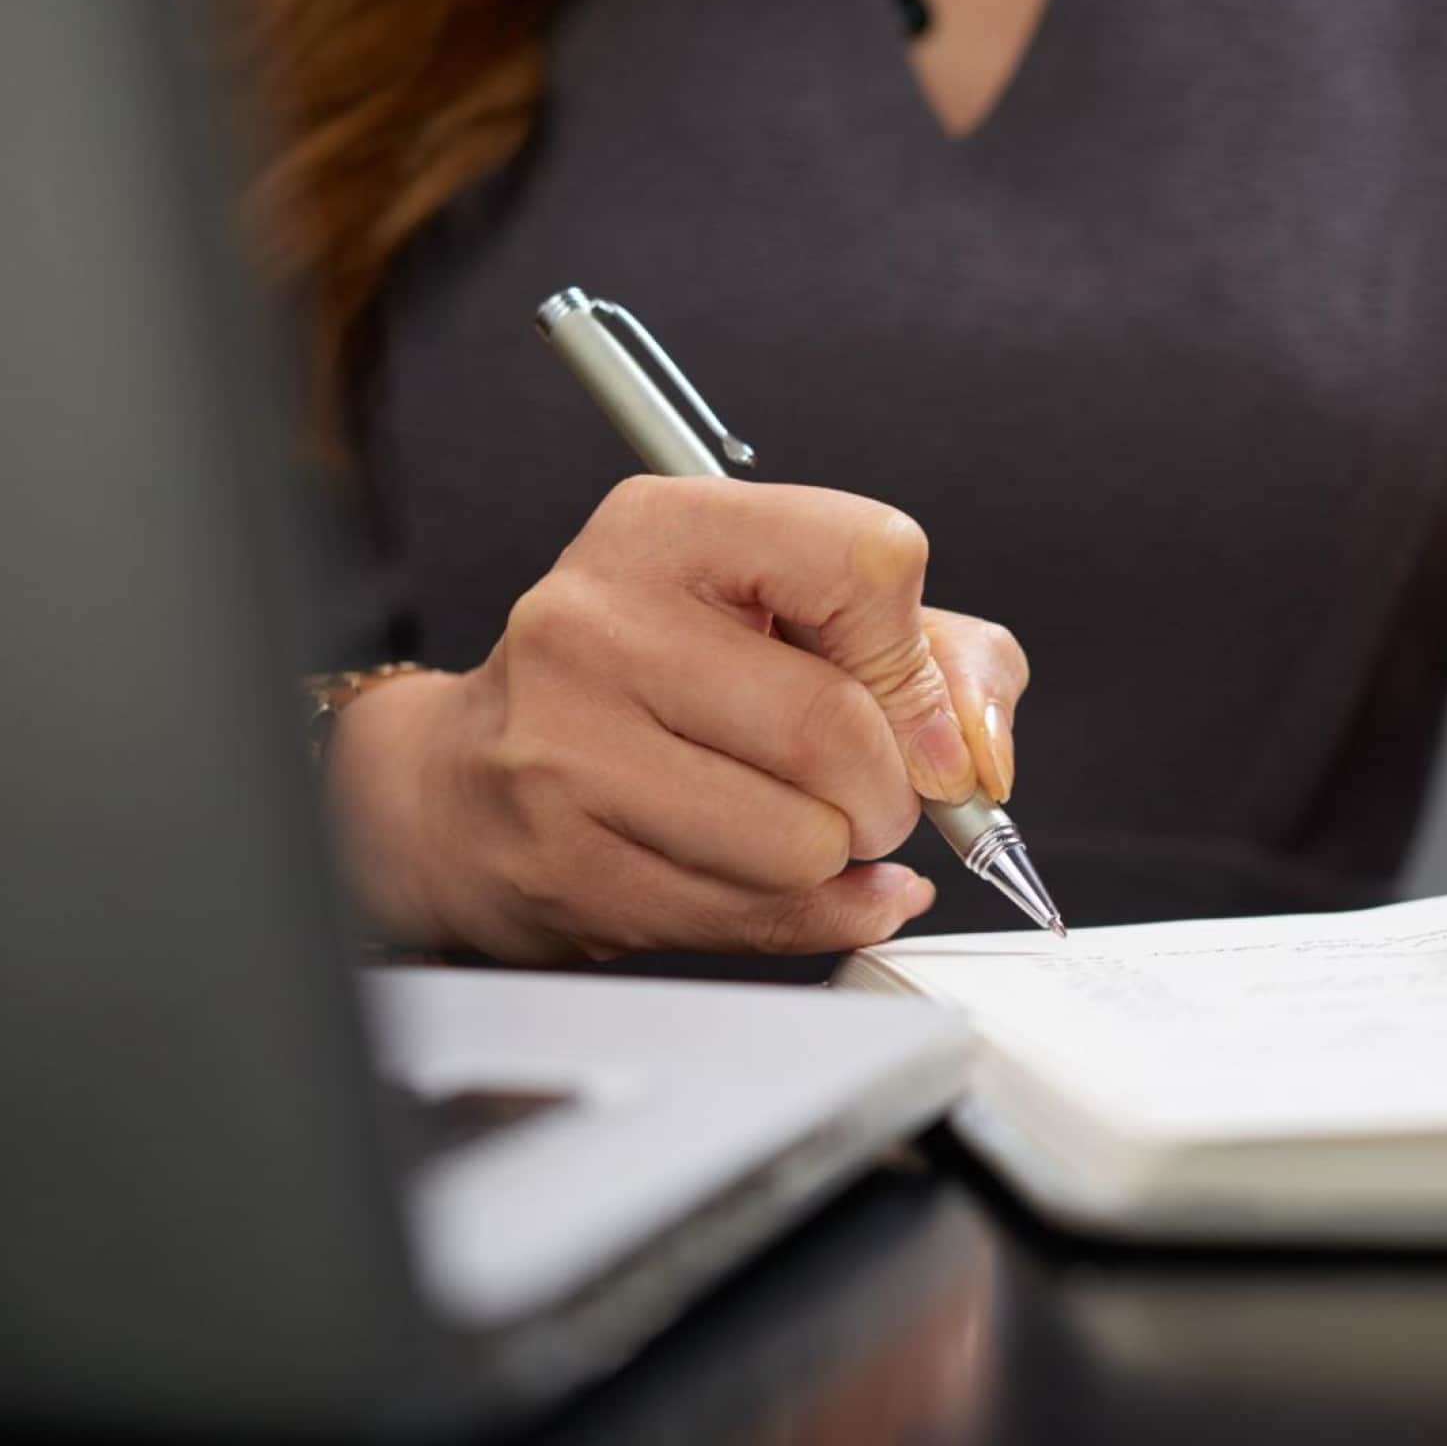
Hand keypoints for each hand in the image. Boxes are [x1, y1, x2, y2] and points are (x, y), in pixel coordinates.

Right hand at [324, 476, 1030, 962]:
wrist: (465, 784)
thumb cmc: (654, 687)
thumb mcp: (794, 617)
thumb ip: (937, 656)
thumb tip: (981, 751)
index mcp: (668, 529)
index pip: (868, 562)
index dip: (918, 662)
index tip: (917, 713)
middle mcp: (599, 621)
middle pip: (837, 727)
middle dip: (890, 790)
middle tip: (866, 793)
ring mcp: (567, 746)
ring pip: (803, 842)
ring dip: (838, 857)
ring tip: (791, 824)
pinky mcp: (564, 863)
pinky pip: (755, 917)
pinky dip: (807, 913)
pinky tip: (771, 878)